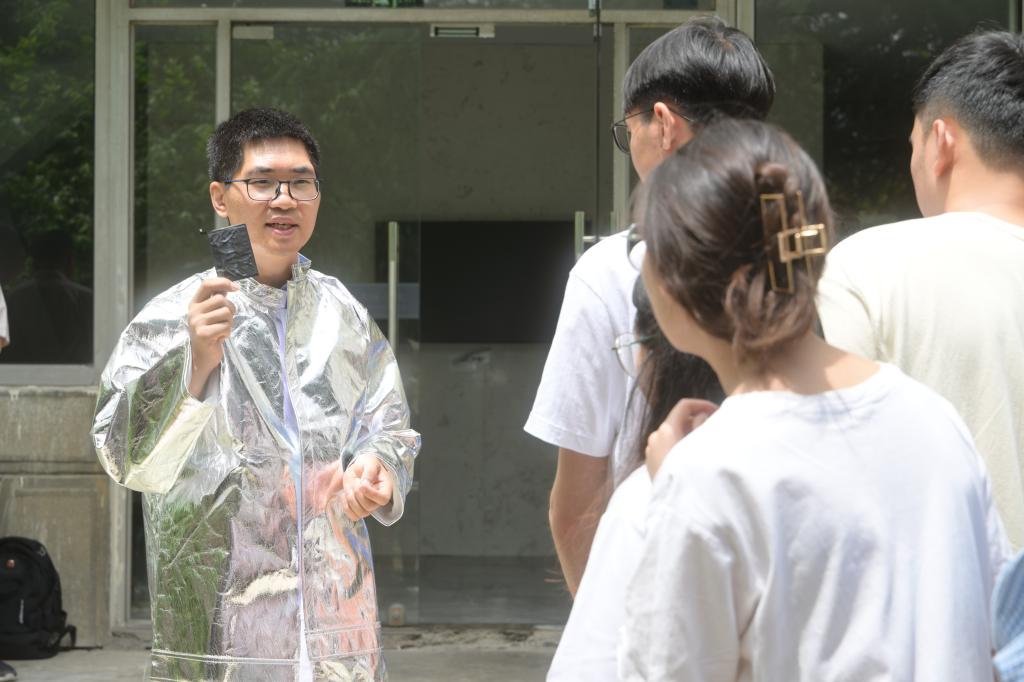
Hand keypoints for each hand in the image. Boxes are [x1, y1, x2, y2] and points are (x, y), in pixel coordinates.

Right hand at [187, 277, 237, 397]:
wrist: (202, 356)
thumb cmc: (210, 333)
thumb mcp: (211, 314)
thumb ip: (216, 300)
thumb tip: (229, 286)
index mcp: (194, 303)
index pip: (206, 284)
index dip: (222, 282)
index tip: (236, 288)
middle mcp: (193, 311)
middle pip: (222, 299)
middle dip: (230, 309)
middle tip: (225, 321)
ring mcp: (197, 322)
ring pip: (226, 313)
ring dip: (229, 322)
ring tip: (221, 330)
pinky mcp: (203, 334)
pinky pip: (226, 326)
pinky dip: (227, 332)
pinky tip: (220, 338)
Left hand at [313, 455, 393, 520]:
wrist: (359, 468)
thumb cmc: (367, 464)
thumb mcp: (369, 463)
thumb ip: (369, 472)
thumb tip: (365, 483)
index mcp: (386, 488)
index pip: (383, 499)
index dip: (371, 494)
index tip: (362, 484)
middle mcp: (378, 500)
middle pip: (368, 507)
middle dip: (357, 494)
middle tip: (356, 481)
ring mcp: (369, 506)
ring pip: (360, 513)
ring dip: (350, 499)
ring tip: (351, 486)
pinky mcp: (358, 509)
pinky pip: (353, 516)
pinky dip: (346, 506)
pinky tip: (345, 495)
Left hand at [645, 399, 718, 477]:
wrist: (673, 506)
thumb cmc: (688, 473)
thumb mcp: (699, 447)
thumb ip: (701, 426)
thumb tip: (701, 415)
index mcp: (666, 429)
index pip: (684, 406)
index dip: (702, 404)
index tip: (717, 412)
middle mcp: (655, 436)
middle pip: (678, 420)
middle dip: (697, 421)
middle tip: (714, 429)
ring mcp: (651, 449)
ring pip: (673, 433)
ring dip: (689, 433)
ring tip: (705, 444)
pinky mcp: (651, 462)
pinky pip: (667, 446)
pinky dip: (680, 444)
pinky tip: (692, 458)